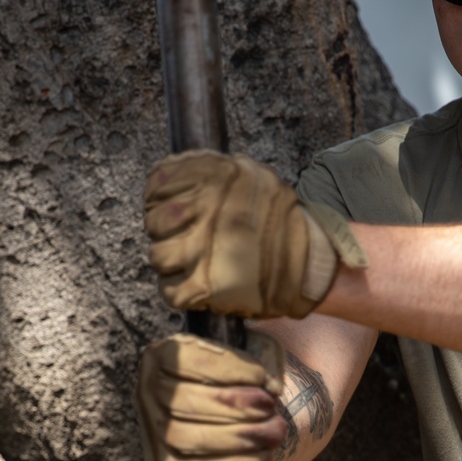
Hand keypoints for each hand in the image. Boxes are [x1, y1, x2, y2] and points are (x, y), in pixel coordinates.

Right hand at [137, 330, 286, 460]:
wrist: (235, 415)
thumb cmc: (242, 378)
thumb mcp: (249, 350)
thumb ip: (259, 351)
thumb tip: (271, 386)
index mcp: (163, 356)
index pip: (190, 361)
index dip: (231, 370)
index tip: (264, 379)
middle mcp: (148, 393)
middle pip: (184, 403)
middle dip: (236, 408)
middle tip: (273, 411)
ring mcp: (152, 433)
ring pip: (185, 439)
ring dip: (237, 438)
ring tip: (273, 433)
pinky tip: (262, 459)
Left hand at [145, 149, 366, 318]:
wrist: (307, 261)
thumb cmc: (278, 219)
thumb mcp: (250, 175)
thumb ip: (208, 171)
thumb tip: (164, 178)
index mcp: (213, 178)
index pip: (157, 183)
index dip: (158, 196)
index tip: (171, 205)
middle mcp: (204, 211)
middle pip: (153, 220)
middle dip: (164, 230)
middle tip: (186, 236)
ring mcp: (200, 251)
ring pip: (157, 256)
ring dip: (171, 260)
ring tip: (193, 260)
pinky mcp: (202, 287)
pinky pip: (169, 289)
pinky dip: (178, 289)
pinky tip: (196, 282)